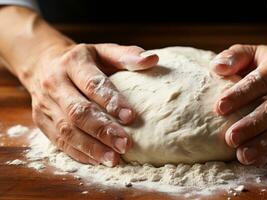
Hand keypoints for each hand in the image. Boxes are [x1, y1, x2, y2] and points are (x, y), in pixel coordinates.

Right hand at [25, 43, 157, 166]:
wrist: (43, 64)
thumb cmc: (84, 60)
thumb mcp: (104, 51)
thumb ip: (127, 56)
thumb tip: (153, 59)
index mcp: (73, 63)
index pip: (92, 84)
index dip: (111, 101)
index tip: (130, 117)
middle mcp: (55, 83)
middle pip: (78, 111)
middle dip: (102, 130)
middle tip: (125, 144)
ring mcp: (44, 104)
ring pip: (66, 130)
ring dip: (91, 147)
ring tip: (113, 158)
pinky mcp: (41, 121)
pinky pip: (58, 141)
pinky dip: (78, 153)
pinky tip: (97, 160)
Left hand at [211, 44, 266, 165]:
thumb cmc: (258, 63)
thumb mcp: (247, 53)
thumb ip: (233, 57)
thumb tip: (217, 67)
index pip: (263, 80)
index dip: (242, 94)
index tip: (219, 107)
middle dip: (253, 124)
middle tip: (230, 138)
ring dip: (264, 144)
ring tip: (242, 155)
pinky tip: (254, 160)